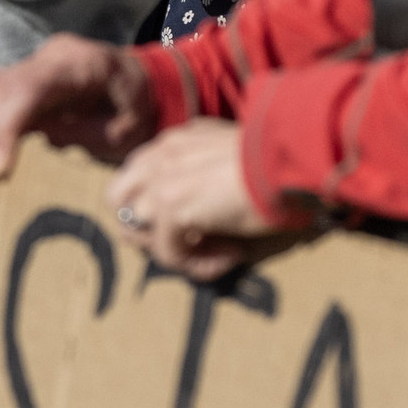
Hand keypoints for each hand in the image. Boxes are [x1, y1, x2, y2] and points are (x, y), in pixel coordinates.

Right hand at [0, 33, 161, 195]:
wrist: (147, 85)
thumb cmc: (141, 110)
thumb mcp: (129, 131)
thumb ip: (88, 134)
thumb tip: (43, 138)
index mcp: (80, 64)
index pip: (25, 89)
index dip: (3, 128)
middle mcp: (47, 56)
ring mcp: (31, 64)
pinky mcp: (20, 80)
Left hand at [106, 122, 300, 278]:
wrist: (290, 158)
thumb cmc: (276, 161)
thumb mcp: (232, 158)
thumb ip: (207, 172)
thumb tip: (203, 214)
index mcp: (173, 142)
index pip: (137, 176)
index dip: (158, 206)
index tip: (200, 220)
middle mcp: (160, 156)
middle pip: (117, 200)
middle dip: (143, 227)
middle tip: (185, 242)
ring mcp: (161, 181)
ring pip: (135, 231)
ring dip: (171, 250)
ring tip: (214, 253)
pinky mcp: (171, 208)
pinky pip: (168, 254)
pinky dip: (198, 265)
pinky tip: (232, 255)